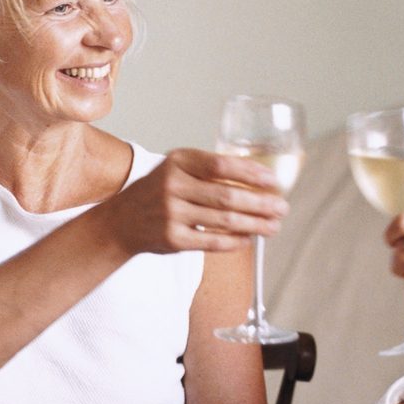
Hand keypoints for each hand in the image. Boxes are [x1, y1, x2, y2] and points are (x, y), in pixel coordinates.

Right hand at [104, 149, 286, 255]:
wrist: (121, 222)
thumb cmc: (158, 192)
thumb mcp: (177, 169)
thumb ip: (210, 170)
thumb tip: (258, 180)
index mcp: (178, 161)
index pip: (221, 164)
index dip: (251, 173)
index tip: (274, 181)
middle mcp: (172, 185)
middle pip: (226, 195)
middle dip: (260, 203)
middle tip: (282, 208)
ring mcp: (171, 213)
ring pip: (223, 220)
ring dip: (254, 224)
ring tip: (273, 226)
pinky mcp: (173, 239)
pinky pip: (212, 241)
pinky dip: (235, 241)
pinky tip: (249, 239)